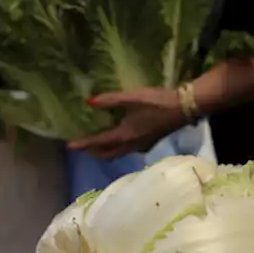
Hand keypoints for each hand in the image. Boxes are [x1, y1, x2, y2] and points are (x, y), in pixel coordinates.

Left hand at [68, 87, 186, 158]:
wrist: (184, 108)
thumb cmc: (156, 102)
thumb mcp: (131, 98)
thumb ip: (109, 100)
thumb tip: (88, 102)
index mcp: (124, 135)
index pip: (98, 142)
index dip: (83, 143)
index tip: (69, 146)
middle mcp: (131, 145)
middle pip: (108, 154)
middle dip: (93, 152)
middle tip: (82, 147)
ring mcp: (141, 146)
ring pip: (118, 153)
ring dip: (105, 151)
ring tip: (96, 144)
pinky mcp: (149, 142)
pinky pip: (127, 150)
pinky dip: (117, 148)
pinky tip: (118, 138)